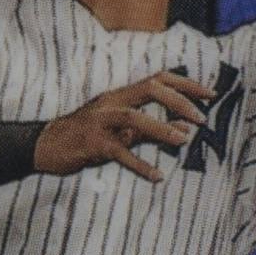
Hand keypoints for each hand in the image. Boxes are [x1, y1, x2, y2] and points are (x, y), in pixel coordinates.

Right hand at [34, 73, 213, 183]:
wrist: (45, 145)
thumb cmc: (86, 136)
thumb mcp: (120, 129)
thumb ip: (150, 128)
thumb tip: (186, 128)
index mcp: (120, 94)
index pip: (158, 78)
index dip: (186, 84)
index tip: (210, 94)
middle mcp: (112, 102)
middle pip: (150, 89)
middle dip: (179, 101)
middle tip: (201, 119)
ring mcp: (100, 121)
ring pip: (134, 118)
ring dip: (161, 129)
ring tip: (183, 141)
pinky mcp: (91, 144)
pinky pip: (119, 153)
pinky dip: (139, 164)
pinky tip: (156, 176)